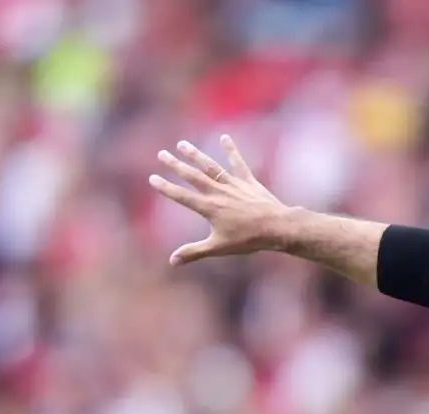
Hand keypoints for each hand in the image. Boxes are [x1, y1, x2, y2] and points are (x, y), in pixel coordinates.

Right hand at [149, 136, 286, 264]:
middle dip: (176, 165)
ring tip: (182, 144)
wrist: (276, 227)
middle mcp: (218, 192)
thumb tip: (172, 261)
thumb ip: (194, 252)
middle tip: (161, 154)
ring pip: (211, 166)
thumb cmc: (247, 239)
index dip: (166, 187)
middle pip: (193, 176)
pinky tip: (224, 137)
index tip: (153, 178)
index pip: (182, 196)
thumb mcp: (218, 247)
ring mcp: (233, 185)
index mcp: (209, 208)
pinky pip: (238, 163)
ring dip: (196, 155)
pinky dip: (231, 150)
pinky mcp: (248, 181)